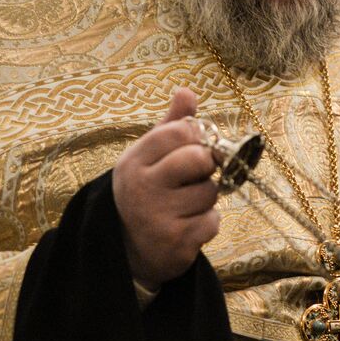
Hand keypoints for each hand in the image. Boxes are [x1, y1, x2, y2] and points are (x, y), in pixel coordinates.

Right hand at [112, 88, 219, 288]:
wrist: (126, 249)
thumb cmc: (147, 192)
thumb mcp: (149, 157)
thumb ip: (171, 126)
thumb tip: (187, 91)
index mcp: (134, 160)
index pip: (181, 131)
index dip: (198, 138)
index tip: (195, 148)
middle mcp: (141, 187)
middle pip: (199, 158)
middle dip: (207, 167)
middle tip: (195, 177)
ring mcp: (157, 216)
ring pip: (210, 192)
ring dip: (206, 199)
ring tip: (184, 206)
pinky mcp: (175, 242)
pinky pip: (213, 222)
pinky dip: (206, 224)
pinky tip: (186, 227)